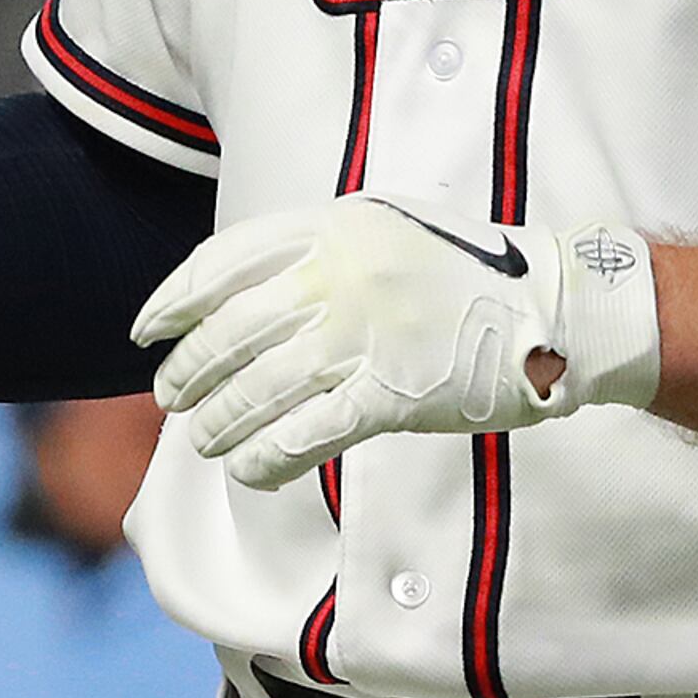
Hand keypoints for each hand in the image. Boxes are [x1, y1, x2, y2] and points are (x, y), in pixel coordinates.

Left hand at [134, 196, 662, 487]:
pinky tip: (249, 470)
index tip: (146, 332)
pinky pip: (308, 433)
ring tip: (204, 439)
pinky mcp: (392, 393)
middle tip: (171, 398)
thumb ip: (313, 249)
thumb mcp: (381, 227)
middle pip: (231, 332)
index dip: (173, 301)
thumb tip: (236, 294)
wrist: (551, 305)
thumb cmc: (464, 270)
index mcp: (329, 227)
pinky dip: (268, 457)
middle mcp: (337, 276)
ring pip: (260, 389)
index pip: (221, 263)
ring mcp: (364, 335)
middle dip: (189, 371)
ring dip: (220, 421)